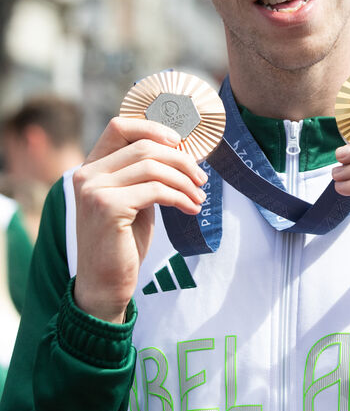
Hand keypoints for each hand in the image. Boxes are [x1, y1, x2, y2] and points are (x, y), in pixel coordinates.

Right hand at [72, 117, 206, 322]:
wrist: (105, 284)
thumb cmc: (122, 241)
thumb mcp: (133, 200)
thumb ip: (143, 174)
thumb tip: (179, 150)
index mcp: (91, 167)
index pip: (119, 126)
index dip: (153, 128)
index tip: (180, 142)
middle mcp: (87, 174)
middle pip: (144, 147)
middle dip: (180, 160)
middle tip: (201, 179)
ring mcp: (94, 190)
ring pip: (152, 167)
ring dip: (184, 181)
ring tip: (198, 198)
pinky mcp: (107, 207)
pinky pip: (155, 190)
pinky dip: (179, 197)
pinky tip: (190, 208)